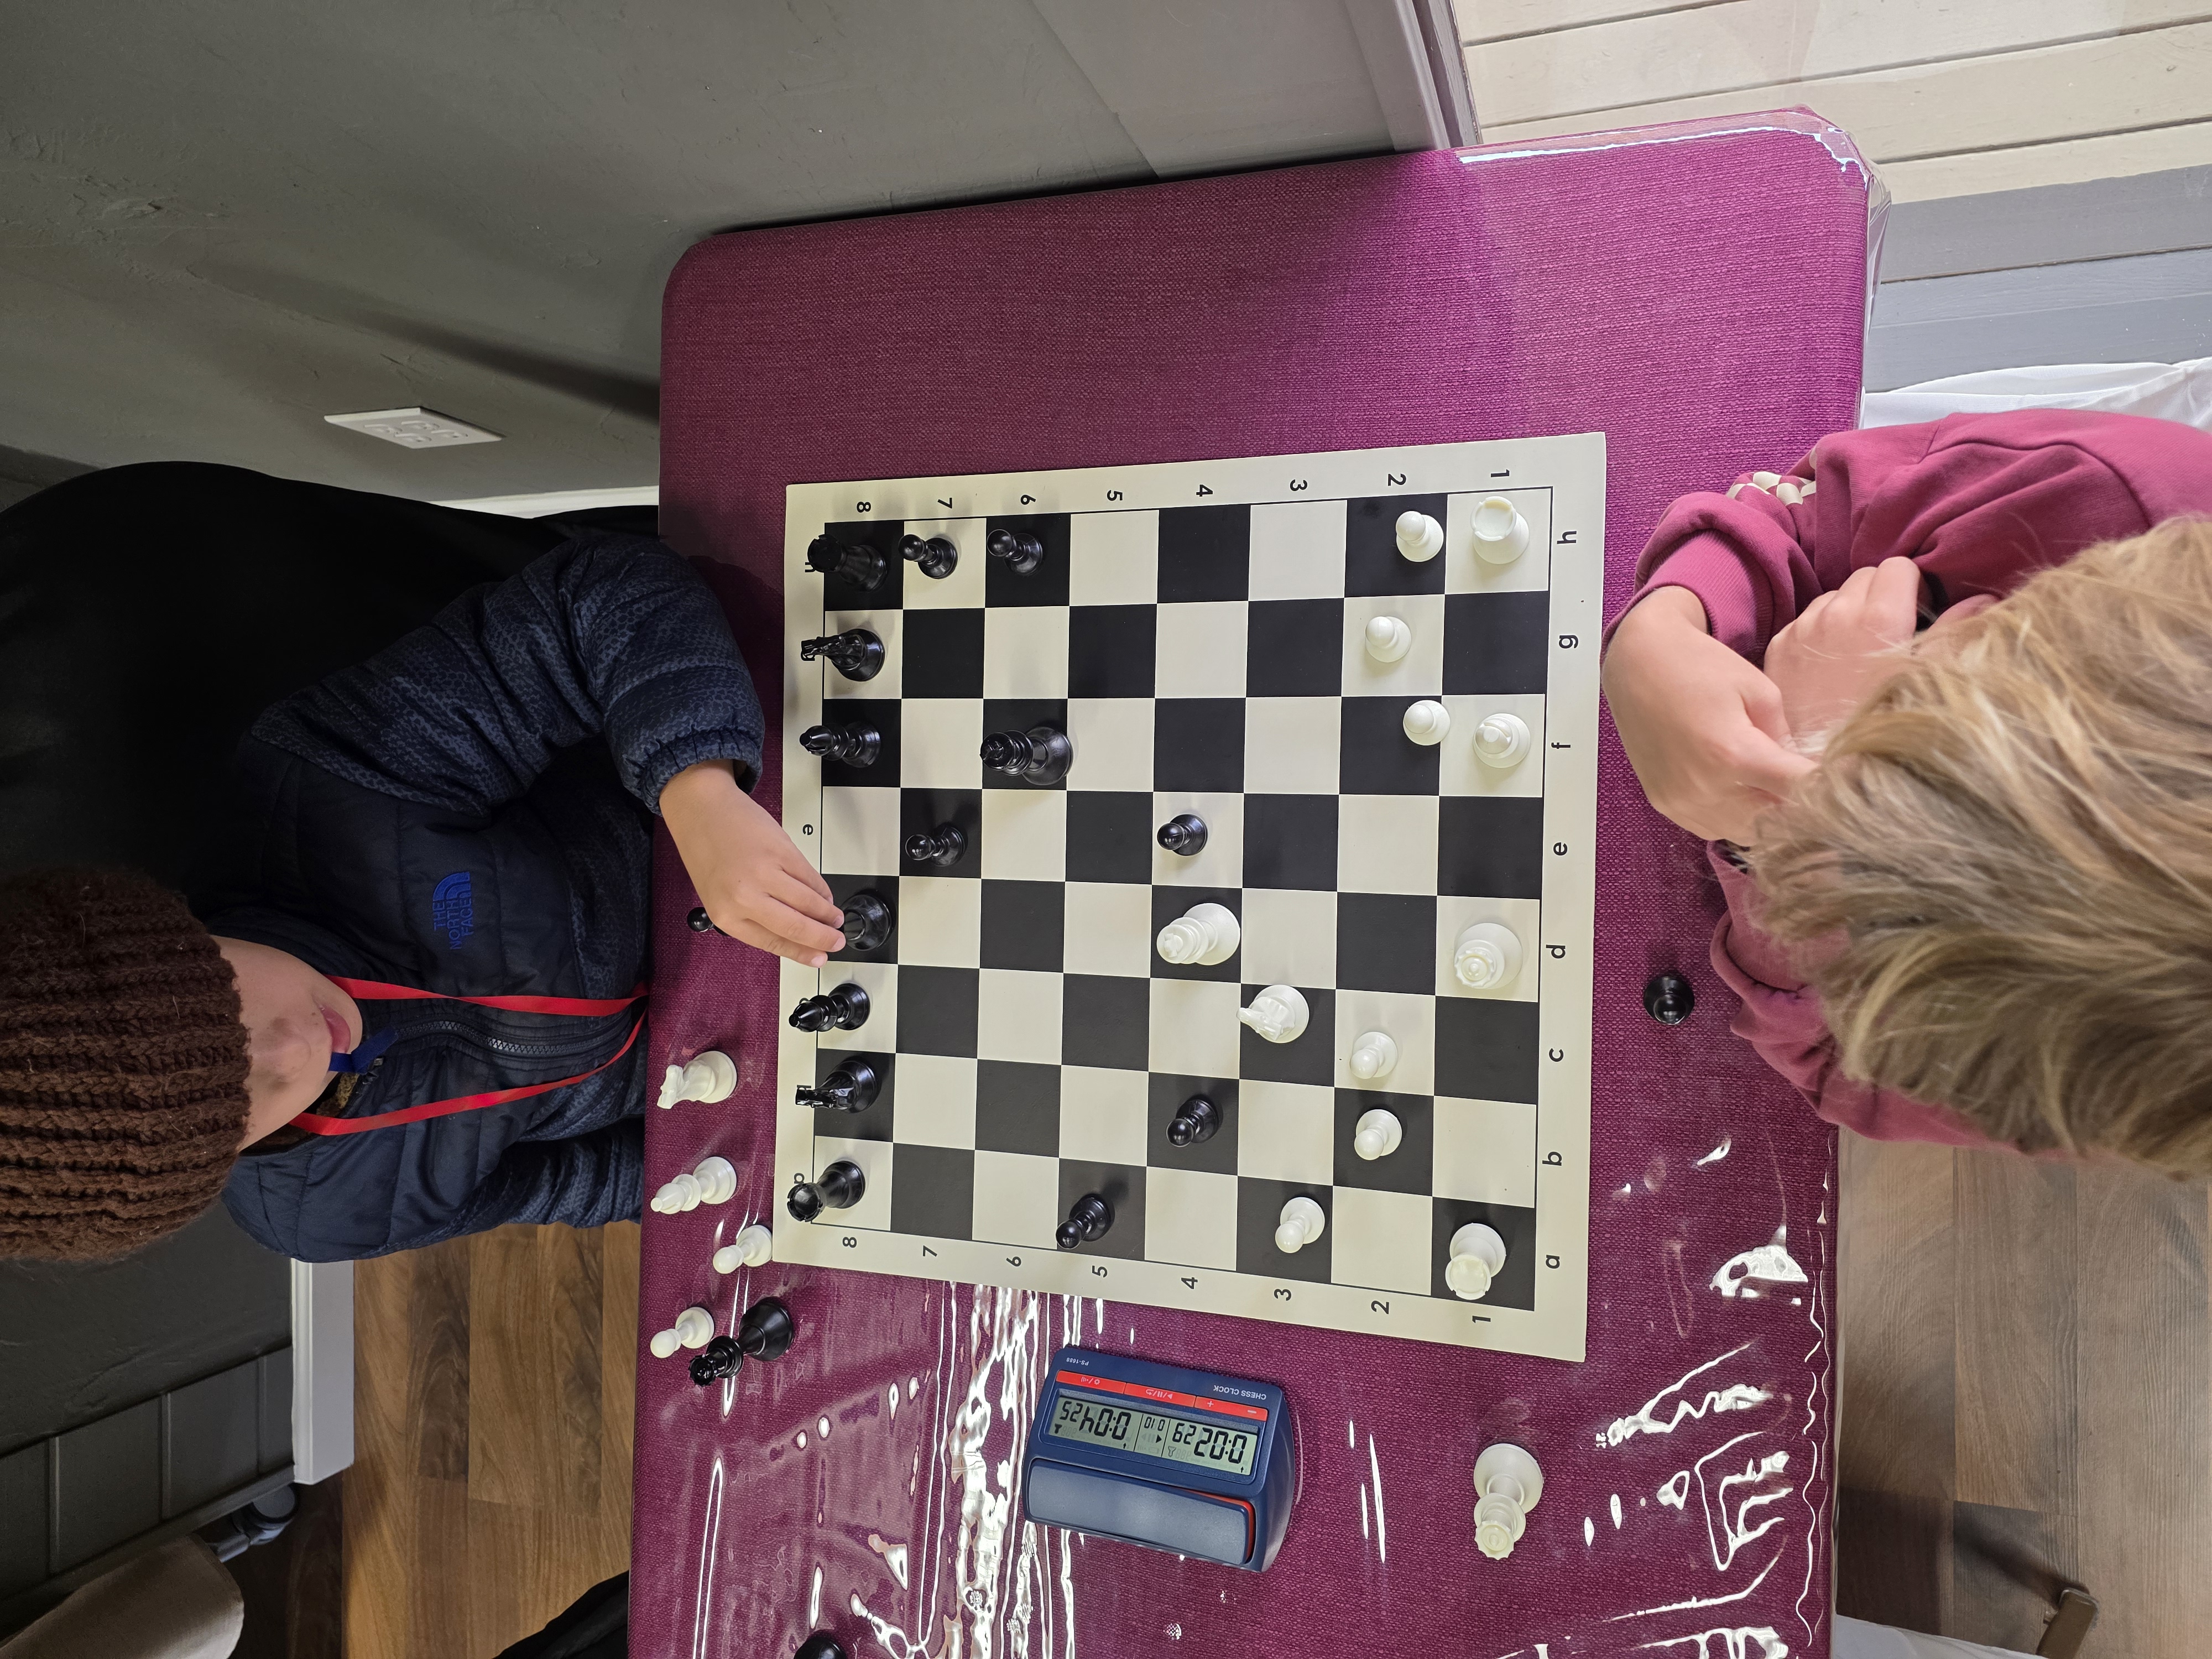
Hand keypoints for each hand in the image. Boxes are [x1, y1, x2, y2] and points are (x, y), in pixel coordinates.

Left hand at [660, 761, 845, 965]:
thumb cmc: (706, 850)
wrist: (701, 809)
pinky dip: (822, 890)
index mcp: (725, 914)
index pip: (773, 942)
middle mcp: (744, 896)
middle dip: (822, 938)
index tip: (818, 958)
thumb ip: (751, 916)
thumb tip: (790, 934)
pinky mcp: (781, 850)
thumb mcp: (718, 895)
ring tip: (835, 918)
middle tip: (835, 941)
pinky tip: (825, 896)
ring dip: (828, 914)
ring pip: (809, 903)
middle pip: (796, 926)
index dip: (802, 953)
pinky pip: (810, 877)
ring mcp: (764, 872)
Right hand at [1601, 586, 1815, 843]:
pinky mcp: (1665, 804)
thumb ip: (1786, 738)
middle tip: (1818, 793)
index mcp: (1733, 754)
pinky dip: (1736, 818)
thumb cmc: (1702, 666)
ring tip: (1779, 790)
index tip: (1853, 787)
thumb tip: (1806, 773)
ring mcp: (1681, 801)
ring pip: (1745, 835)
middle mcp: (1704, 788)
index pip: (1799, 793)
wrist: (1637, 663)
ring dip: (1768, 819)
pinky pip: (1714, 828)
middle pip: (1774, 826)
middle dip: (1800, 812)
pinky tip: (1742, 790)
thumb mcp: (1760, 690)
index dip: (1831, 792)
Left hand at [1764, 557, 1995, 741]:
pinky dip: (1820, 629)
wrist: (1816, 762)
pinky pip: (1805, 619)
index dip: (1912, 586)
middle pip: (1865, 575)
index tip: (1917, 611)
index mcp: (1878, 615)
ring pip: (1834, 595)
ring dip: (1849, 609)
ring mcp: (1802, 627)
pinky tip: (1830, 662)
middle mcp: (1836, 612)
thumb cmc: (1880, 723)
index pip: (1899, 567)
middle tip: (1891, 630)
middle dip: (1882, 594)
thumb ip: (1955, 632)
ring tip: (1859, 647)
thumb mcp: (1924, 678)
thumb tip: (1984, 598)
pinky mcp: (1779, 645)